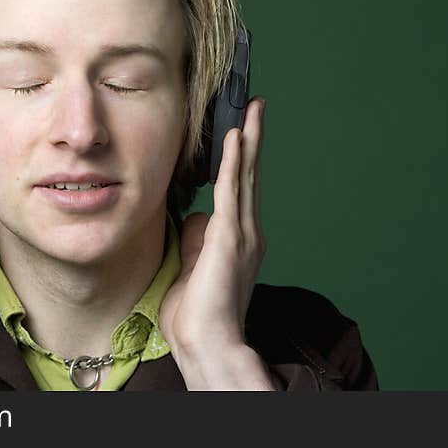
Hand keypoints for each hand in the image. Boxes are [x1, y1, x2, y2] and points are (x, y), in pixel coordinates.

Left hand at [159, 97, 268, 386]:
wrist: (206, 342)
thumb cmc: (196, 312)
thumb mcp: (193, 264)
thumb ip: (197, 236)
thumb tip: (196, 213)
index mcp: (239, 239)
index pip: (242, 187)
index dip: (243, 156)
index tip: (242, 129)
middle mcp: (248, 232)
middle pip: (251, 174)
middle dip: (252, 137)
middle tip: (255, 105)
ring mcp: (243, 234)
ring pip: (247, 175)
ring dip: (248, 139)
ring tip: (251, 109)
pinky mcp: (230, 237)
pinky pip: (233, 190)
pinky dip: (234, 162)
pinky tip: (235, 137)